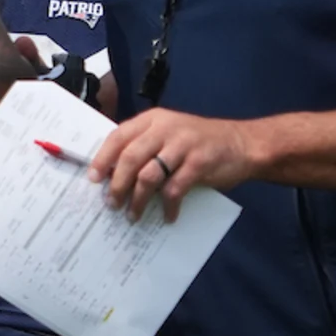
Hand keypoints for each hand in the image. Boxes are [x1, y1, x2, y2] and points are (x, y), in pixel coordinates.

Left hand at [89, 108, 259, 222]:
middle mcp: (166, 129)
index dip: (102, 158)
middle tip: (111, 204)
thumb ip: (146, 146)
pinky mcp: (199, 163)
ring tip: (134, 215)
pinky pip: (175, 189)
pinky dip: (168, 206)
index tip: (93, 179)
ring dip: (138, 200)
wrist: (243, 143)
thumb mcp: (170, 134)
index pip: (118, 136)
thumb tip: (114, 173)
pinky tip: (168, 216)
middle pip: (130, 158)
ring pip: (148, 175)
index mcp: (153, 119)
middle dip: (117, 184)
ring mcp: (183, 145)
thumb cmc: (200, 142)